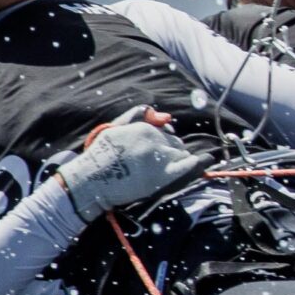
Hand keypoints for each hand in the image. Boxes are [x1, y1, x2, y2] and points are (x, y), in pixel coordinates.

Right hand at [57, 107, 209, 223]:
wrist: (91, 181)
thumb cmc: (100, 156)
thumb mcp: (114, 128)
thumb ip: (137, 116)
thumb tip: (161, 114)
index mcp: (144, 128)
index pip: (166, 132)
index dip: (163, 142)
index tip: (154, 151)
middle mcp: (155, 140)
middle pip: (176, 144)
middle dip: (171, 151)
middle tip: (156, 164)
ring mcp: (160, 158)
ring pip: (182, 155)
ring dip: (178, 161)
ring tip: (161, 170)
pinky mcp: (164, 176)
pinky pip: (189, 166)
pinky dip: (197, 164)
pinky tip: (203, 163)